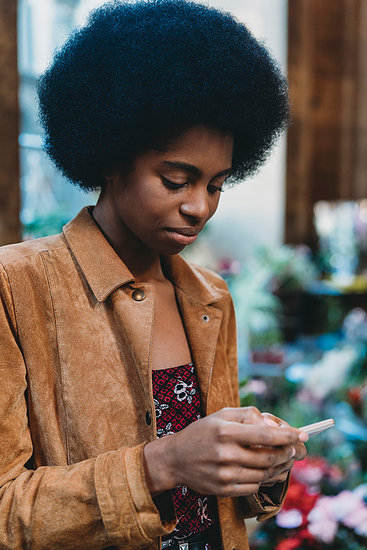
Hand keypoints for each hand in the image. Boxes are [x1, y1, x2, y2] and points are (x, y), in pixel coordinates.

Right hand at [144, 406, 306, 497]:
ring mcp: (224, 474)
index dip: (288, 435)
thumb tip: (276, 425)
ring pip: (264, 474)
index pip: (266, 434)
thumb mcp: (223, 415)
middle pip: (269, 457)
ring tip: (284, 460)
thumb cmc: (204, 432)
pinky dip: (265, 479)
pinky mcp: (224, 490)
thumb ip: (250, 415)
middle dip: (288, 454)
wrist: (176, 458)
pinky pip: (254, 486)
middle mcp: (225, 453)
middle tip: (295, 450)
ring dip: (280, 468)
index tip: (303, 435)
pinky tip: (267, 471)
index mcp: (226, 431)